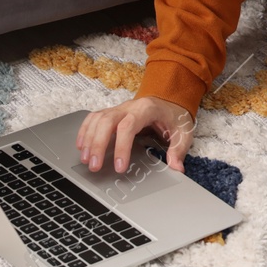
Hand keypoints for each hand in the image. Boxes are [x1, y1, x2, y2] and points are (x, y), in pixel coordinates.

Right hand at [76, 95, 194, 173]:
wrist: (171, 99)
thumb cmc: (175, 116)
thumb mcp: (184, 131)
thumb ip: (179, 149)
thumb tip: (176, 167)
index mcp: (147, 109)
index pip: (129, 126)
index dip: (122, 146)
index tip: (119, 167)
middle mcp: (130, 106)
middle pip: (107, 121)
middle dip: (98, 144)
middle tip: (95, 166)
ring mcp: (119, 108)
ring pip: (97, 119)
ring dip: (89, 139)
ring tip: (86, 160)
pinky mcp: (112, 113)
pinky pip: (94, 118)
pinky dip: (85, 130)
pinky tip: (81, 146)